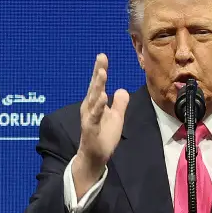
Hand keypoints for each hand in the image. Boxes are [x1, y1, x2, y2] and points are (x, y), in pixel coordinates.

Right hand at [72, 53, 129, 198]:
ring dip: (97, 86)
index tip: (102, 55)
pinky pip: (94, 116)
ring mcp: (89, 118)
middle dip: (97, 72)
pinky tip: (103, 97)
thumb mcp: (116, 117)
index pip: (98, 84)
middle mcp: (89, 108)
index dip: (100, 70)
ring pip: (93, 99)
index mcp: (95, 103)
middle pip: (94, 87)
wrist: (95, 157)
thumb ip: (119, 104)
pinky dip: (98, 107)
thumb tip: (122, 89)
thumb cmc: (103, 136)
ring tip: (102, 73)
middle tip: (101, 58)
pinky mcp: (90, 129)